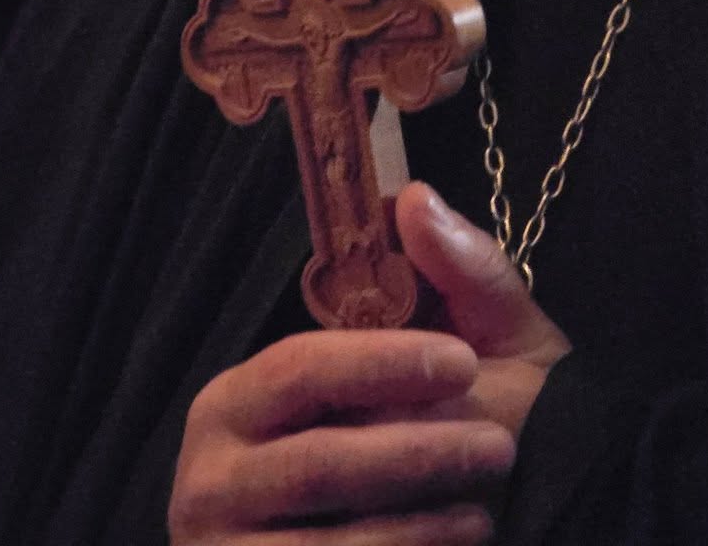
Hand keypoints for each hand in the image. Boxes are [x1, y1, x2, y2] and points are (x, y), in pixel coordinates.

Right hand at [168, 183, 569, 542]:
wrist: (475, 528)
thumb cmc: (446, 432)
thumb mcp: (476, 346)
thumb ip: (455, 268)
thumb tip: (414, 197)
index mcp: (241, 398)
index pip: (299, 369)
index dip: (380, 365)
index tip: (462, 363)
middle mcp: (212, 476)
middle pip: (316, 463)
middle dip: (416, 455)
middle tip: (495, 448)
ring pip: (331, 544)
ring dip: (419, 525)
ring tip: (484, 506)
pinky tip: (459, 541)